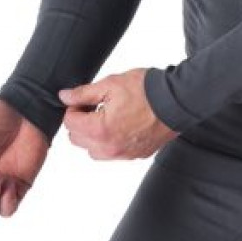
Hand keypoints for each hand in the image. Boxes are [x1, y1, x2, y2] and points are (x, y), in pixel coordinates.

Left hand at [59, 68, 178, 160]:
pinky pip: (112, 153)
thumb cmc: (147, 91)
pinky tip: (121, 124)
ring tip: (107, 115)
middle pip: (77, 139)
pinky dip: (110, 141)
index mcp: (100, 130)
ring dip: (93, 135)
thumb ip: (84, 93)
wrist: (177, 101)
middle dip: (81, 122)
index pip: (69, 123)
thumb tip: (64, 97)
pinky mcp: (135, 155)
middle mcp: (109, 148)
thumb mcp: (111, 84)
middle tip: (95, 105)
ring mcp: (123, 154)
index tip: (84, 99)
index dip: (74, 107)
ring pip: (93, 150)